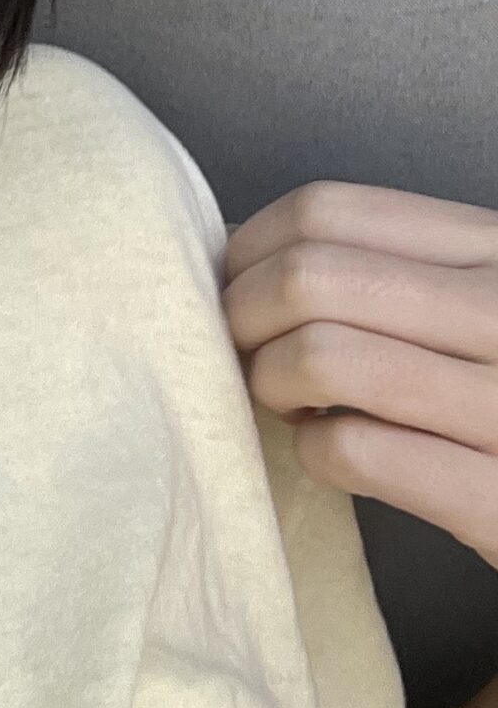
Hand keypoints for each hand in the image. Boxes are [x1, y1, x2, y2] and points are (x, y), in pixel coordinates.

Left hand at [220, 178, 497, 573]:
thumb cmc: (497, 382)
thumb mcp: (469, 296)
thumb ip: (384, 262)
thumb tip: (240, 253)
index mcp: (493, 247)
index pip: (326, 211)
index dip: (250, 249)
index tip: (236, 286)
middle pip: (308, 279)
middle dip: (245, 318)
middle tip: (251, 352)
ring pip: (320, 359)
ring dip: (272, 384)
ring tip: (289, 401)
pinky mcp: (493, 496)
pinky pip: (354, 451)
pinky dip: (314, 452)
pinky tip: (331, 451)